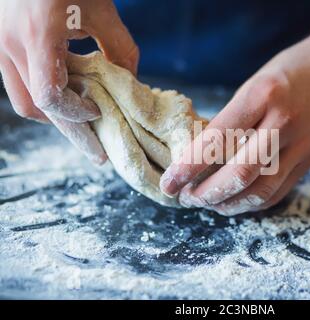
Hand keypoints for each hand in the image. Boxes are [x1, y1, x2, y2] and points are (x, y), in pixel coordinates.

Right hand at [0, 0, 138, 163]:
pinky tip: (67, 98)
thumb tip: (131, 83)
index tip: (98, 115)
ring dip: (53, 115)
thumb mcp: (102, 9)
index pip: (48, 96)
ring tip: (83, 125)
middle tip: (96, 151)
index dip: (75, 114)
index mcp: (35, 35)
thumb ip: (120, 49)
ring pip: (22, 99)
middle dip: (69, 131)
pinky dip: (42, 95)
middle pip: (35, 108)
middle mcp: (8, 43)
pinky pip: (18, 82)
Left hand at [160, 38, 309, 214]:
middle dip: (206, 193)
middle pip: (239, 173)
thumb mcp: (257, 80)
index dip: (188, 166)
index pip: (217, 139)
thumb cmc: (295, 69)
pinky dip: (252, 203)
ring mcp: (301, 146)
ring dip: (228, 204)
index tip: (169, 182)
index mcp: (263, 95)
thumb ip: (235, 117)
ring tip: (206, 204)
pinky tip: (235, 203)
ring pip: (260, 190)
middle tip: (185, 198)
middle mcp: (282, 123)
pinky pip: (278, 192)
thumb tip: (205, 152)